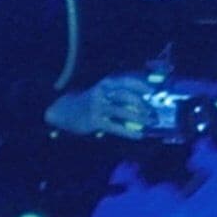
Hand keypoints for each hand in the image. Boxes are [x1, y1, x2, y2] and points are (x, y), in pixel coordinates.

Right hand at [45, 75, 167, 140]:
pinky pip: (115, 127)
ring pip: (122, 111)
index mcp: (104, 84)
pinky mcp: (95, 121)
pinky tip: (138, 135)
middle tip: (153, 112)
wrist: (62, 111)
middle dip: (142, 104)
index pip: (125, 81)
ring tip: (150, 123)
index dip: (140, 85)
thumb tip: (141, 107)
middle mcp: (101, 93)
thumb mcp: (100, 94)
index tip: (152, 91)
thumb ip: (116, 97)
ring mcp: (97, 107)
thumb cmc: (87, 103)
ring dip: (139, 118)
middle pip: (126, 96)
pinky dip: (129, 131)